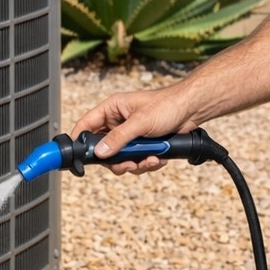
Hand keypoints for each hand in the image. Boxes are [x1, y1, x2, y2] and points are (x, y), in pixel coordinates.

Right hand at [70, 84, 200, 174]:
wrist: (191, 110)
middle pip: (103, 148)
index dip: (80, 139)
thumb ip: (118, 138)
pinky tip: (158, 158)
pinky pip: (136, 161)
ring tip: (150, 160)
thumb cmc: (167, 105)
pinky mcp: (142, 145)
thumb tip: (100, 152)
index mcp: (112, 109)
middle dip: (117, 160)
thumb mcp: (140, 122)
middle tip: (128, 164)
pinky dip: (146, 163)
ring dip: (134, 164)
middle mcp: (118, 122)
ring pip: (120, 159)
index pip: (87, 124)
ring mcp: (130, 135)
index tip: (78, 156)